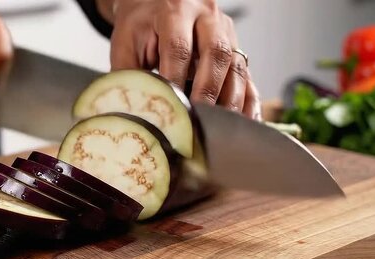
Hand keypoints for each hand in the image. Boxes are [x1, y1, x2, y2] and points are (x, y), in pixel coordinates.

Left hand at [96, 0, 260, 119]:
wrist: (156, 4)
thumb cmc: (140, 26)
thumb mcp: (126, 44)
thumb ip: (128, 76)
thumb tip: (131, 113)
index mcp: (174, 12)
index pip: (178, 48)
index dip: (175, 80)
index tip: (170, 108)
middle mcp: (206, 18)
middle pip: (216, 53)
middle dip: (208, 91)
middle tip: (199, 121)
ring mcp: (226, 32)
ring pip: (237, 66)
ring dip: (231, 100)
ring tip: (221, 128)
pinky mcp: (236, 48)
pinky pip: (248, 76)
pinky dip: (248, 101)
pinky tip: (244, 122)